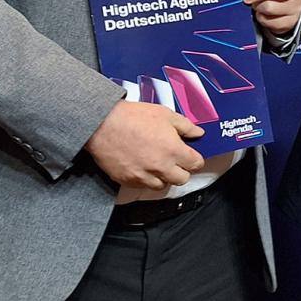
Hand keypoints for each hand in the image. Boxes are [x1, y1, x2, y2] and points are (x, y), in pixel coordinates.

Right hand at [84, 100, 204, 190]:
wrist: (102, 124)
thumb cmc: (132, 117)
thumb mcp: (165, 114)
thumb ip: (185, 126)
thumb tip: (198, 133)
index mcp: (173, 151)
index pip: (196, 164)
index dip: (195, 159)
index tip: (191, 156)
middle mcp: (161, 167)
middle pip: (182, 179)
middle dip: (182, 170)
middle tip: (175, 161)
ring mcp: (143, 176)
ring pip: (162, 186)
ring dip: (164, 177)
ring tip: (158, 164)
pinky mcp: (127, 180)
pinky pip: (142, 186)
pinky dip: (146, 179)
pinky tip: (143, 167)